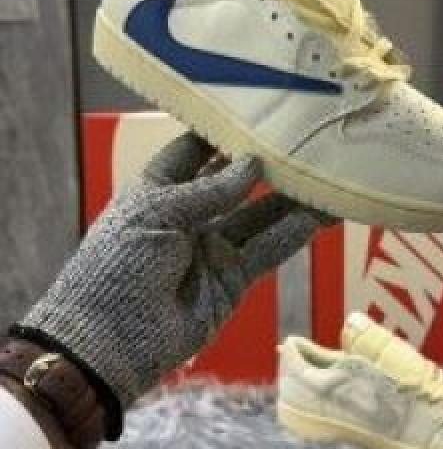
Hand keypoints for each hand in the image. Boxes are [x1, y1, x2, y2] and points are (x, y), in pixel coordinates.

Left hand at [14, 133, 332, 435]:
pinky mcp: (233, 279)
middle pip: (235, 183)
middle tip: (304, 141)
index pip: (193, 152)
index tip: (255, 109)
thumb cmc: (120, 262)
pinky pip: (267, 251)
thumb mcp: (157, 213)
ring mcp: (213, 248)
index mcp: (159, 191)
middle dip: (266, 165)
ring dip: (291, 200)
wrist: (109, 338)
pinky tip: (322, 216)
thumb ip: (209, 190)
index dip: (220, 132)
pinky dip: (293, 235)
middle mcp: (190, 215)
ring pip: (260, 216)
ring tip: (327, 177)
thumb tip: (254, 163)